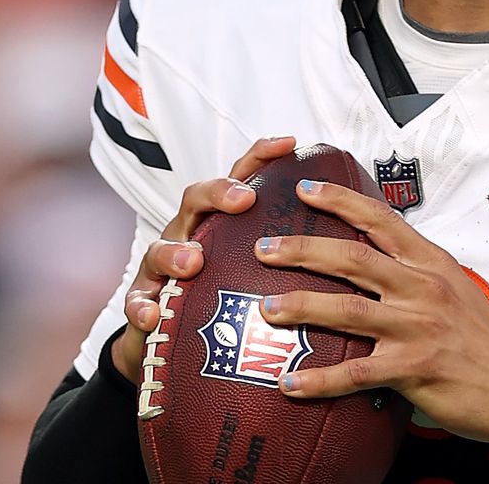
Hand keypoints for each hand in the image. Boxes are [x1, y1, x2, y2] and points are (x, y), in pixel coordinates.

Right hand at [110, 135, 298, 383]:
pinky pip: (138, 302)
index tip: (289, 144)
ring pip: (158, 247)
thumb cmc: (225, 298)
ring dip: (174, 251)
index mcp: (221, 223)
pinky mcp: (143, 302)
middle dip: (218, 193)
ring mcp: (161, 268)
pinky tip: (153, 314)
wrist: (170, 344)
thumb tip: (350, 239)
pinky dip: (143, 306)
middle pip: (196, 199)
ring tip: (191, 263)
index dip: (260, 158)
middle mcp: (189, 235)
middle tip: (243, 201)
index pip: (240, 179)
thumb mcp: (257, 271)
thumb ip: (290, 252)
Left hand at [254, 179, 488, 444]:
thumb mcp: (456, 288)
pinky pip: (355, 372)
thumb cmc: (486, 340)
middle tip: (264, 247)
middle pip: (352, 257)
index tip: (305, 188)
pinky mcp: (413, 368)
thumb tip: (375, 260)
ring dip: (301, 306)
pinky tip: (289, 384)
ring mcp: (417, 327)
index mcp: (431, 263)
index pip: (381, 219)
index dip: (340, 200)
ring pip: (347, 309)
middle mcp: (422, 288)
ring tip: (267, 308)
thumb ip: (416, 271)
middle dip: (302, 249)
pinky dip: (318, 380)